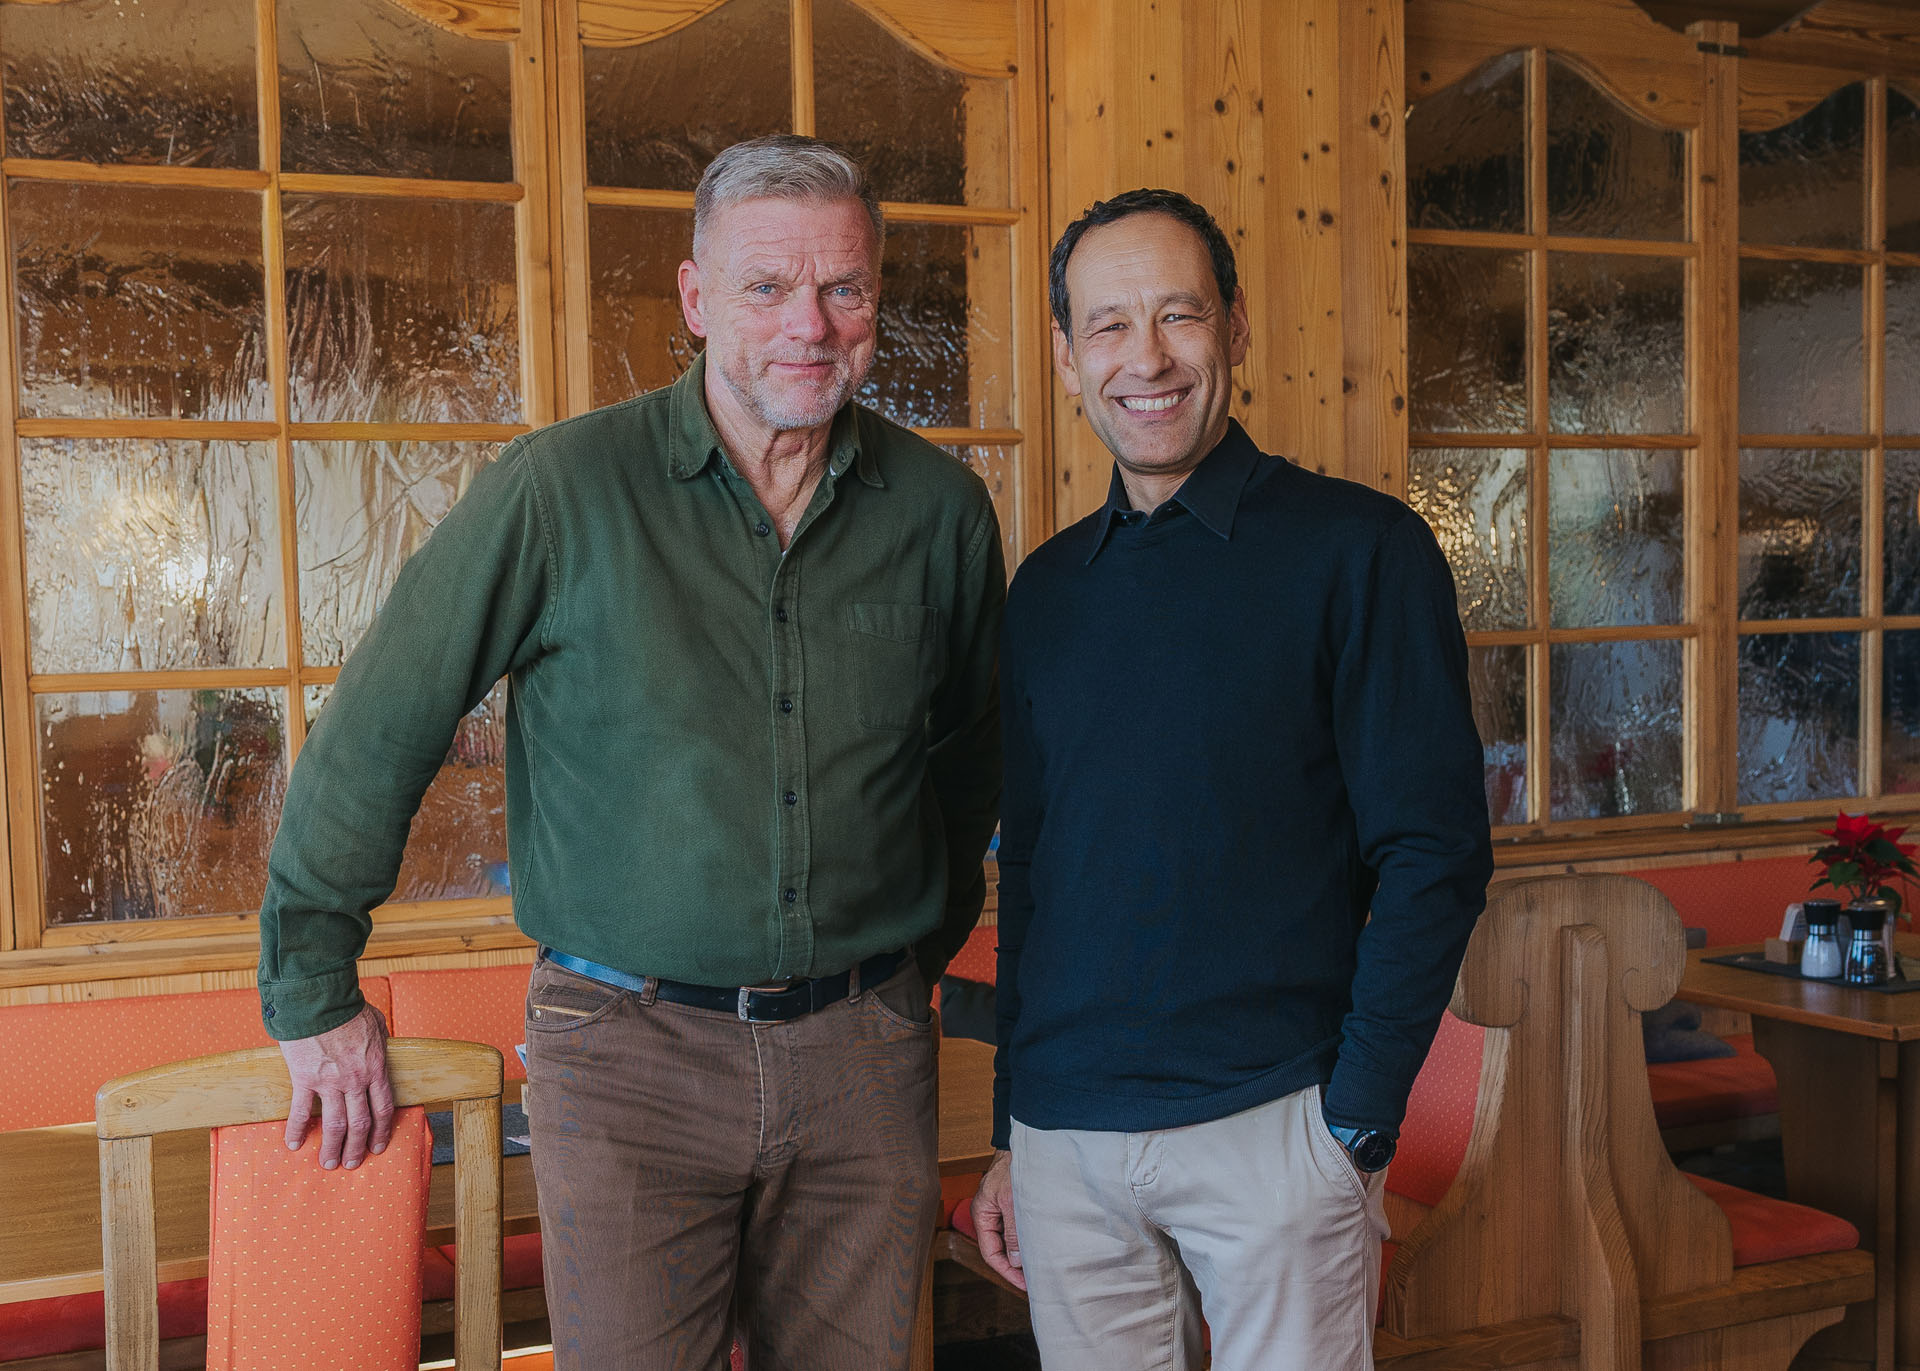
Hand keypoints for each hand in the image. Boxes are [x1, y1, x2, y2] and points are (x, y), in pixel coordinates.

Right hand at [279, 1004, 394, 1170]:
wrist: (320, 1000)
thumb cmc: (349, 1009)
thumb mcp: (377, 1024)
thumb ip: (380, 1043)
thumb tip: (382, 1049)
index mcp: (376, 1068)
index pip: (383, 1108)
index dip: (382, 1131)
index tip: (378, 1146)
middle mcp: (356, 1080)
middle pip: (360, 1122)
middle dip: (357, 1147)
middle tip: (352, 1164)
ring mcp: (330, 1082)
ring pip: (334, 1124)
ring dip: (332, 1147)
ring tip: (328, 1163)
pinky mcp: (304, 1079)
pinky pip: (301, 1111)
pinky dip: (297, 1130)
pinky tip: (294, 1144)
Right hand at [972, 1149, 1025, 1290]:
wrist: (1024, 1142)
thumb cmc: (1014, 1166)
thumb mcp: (1014, 1202)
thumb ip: (1015, 1232)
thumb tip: (1016, 1261)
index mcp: (982, 1213)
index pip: (990, 1253)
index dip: (1007, 1271)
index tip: (1024, 1284)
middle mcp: (988, 1213)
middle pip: (999, 1248)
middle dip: (1015, 1266)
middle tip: (1034, 1281)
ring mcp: (999, 1208)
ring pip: (1008, 1238)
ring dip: (1022, 1252)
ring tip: (1039, 1266)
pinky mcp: (1011, 1203)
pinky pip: (1016, 1227)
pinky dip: (1026, 1238)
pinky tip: (1039, 1245)